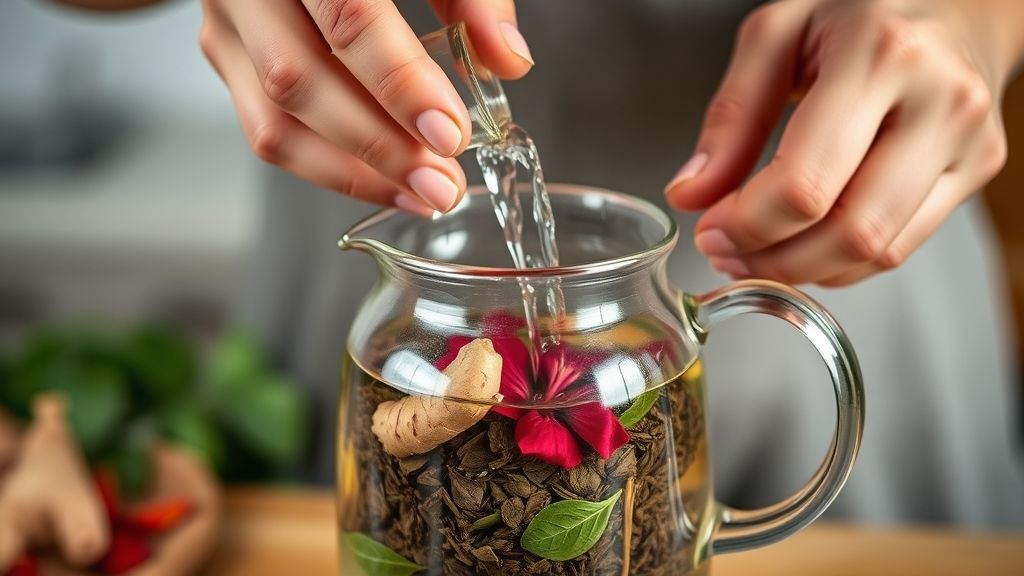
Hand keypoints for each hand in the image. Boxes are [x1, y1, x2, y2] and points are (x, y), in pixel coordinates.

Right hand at [199, 0, 532, 215]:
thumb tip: (508, 60)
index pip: (348, 16)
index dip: (400, 83)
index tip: (449, 133)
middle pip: (298, 79)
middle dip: (379, 146)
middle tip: (442, 183)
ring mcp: (227, 22)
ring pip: (273, 121)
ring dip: (353, 173)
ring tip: (421, 193)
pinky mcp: (227, 55)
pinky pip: (267, 131)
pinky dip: (328, 167)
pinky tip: (386, 182)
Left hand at [665, 0, 1023, 285]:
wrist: (958, 0)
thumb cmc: (864, 9)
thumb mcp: (777, 35)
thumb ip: (730, 116)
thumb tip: (691, 194)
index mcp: (880, 56)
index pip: (804, 183)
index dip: (746, 225)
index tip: (709, 230)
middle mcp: (938, 100)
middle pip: (848, 230)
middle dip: (773, 260)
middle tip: (727, 253)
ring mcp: (967, 140)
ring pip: (878, 251)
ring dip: (805, 269)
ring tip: (759, 254)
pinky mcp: (978, 168)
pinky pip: (901, 246)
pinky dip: (842, 263)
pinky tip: (806, 245)